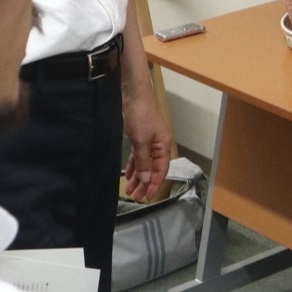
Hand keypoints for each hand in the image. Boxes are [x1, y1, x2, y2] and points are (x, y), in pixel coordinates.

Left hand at [121, 88, 173, 202]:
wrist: (133, 94)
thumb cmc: (141, 115)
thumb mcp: (141, 141)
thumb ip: (144, 162)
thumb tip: (145, 180)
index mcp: (164, 146)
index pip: (161, 171)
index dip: (154, 185)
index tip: (147, 197)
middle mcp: (158, 146)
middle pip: (152, 170)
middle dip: (144, 184)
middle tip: (136, 197)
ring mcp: (149, 142)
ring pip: (144, 164)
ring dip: (138, 177)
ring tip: (130, 190)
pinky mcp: (139, 138)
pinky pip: (138, 157)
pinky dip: (134, 166)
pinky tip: (128, 175)